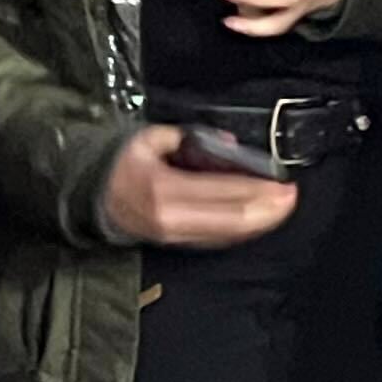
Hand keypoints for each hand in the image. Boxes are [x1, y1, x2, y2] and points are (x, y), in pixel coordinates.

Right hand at [97, 125, 298, 249]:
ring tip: (283, 208)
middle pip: (232, 219)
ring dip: (260, 222)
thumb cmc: (122, 164)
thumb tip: (229, 144)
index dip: (258, 190)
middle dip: (268, 210)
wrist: (89, 196)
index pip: (224, 192)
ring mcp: (173, 235)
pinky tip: (259, 220)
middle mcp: (171, 217)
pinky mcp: (175, 243)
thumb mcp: (149, 139)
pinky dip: (241, 230)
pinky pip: (216, 239)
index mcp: (164, 188)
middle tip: (292, 198)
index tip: (284, 184)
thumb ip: (189, 138)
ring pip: (227, 234)